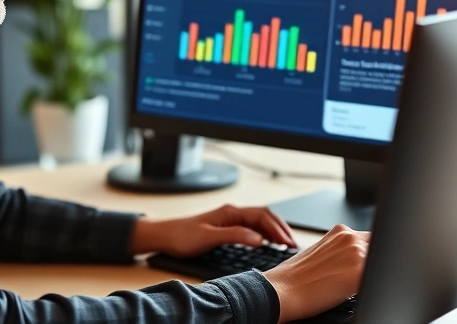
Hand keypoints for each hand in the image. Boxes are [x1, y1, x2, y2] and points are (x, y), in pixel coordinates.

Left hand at [130, 204, 297, 256]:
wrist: (164, 235)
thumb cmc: (182, 235)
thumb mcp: (209, 237)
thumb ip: (235, 236)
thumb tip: (259, 238)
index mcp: (231, 212)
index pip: (262, 216)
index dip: (278, 229)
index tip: (288, 243)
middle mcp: (232, 213)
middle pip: (265, 216)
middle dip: (281, 229)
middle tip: (292, 244)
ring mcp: (230, 219)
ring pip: (260, 221)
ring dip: (274, 231)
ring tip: (286, 244)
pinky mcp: (226, 227)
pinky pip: (252, 227)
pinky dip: (265, 234)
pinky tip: (268, 243)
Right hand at [263, 225, 369, 322]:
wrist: (282, 290)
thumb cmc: (296, 278)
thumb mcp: (321, 253)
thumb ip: (342, 250)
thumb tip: (356, 260)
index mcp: (341, 231)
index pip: (370, 240)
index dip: (368, 255)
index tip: (361, 266)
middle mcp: (350, 237)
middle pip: (378, 249)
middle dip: (371, 263)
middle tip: (351, 279)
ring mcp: (357, 252)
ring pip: (379, 263)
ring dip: (369, 274)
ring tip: (346, 286)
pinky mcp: (360, 271)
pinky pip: (376, 278)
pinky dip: (368, 285)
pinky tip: (350, 292)